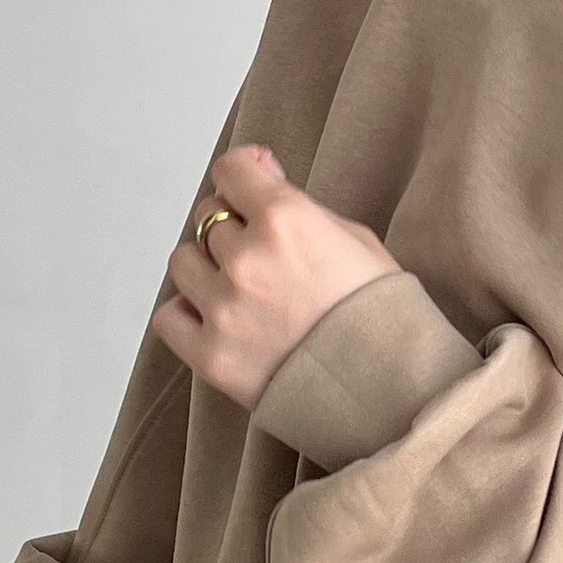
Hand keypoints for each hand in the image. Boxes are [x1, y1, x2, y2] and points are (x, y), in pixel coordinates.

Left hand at [151, 144, 400, 409]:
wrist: (392, 390)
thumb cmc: (383, 316)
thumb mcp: (357, 239)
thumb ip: (301, 207)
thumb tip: (263, 177)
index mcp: (286, 220)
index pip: (231, 171)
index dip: (244, 174)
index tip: (253, 183)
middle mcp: (247, 259)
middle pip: (208, 218)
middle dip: (234, 227)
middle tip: (263, 253)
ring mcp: (225, 309)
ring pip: (183, 262)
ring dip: (207, 269)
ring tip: (242, 291)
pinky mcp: (212, 356)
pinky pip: (170, 317)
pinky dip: (187, 314)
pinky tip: (218, 318)